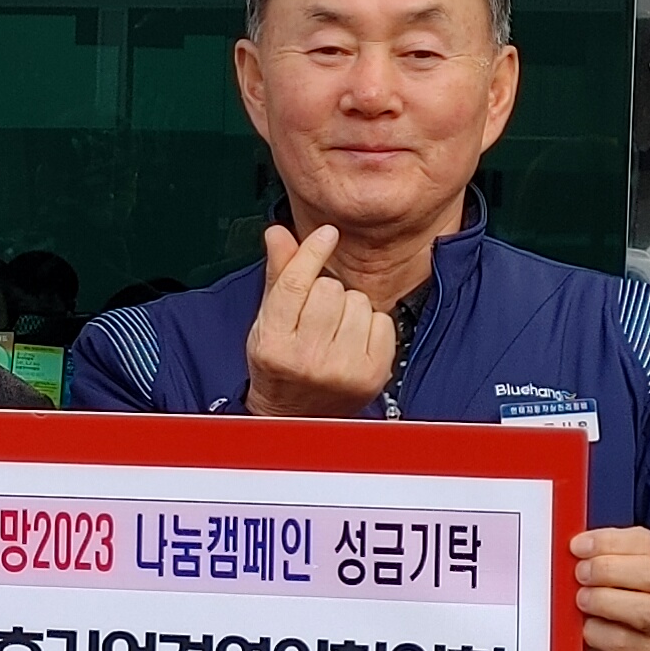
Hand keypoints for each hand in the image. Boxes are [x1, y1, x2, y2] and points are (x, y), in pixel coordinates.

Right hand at [244, 224, 400, 418]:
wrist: (297, 416)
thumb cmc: (280, 365)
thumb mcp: (267, 321)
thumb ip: (278, 275)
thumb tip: (278, 233)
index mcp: (273, 343)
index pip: (296, 284)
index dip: (312, 252)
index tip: (327, 234)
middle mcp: (306, 359)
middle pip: (329, 288)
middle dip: (325, 292)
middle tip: (316, 315)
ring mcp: (342, 370)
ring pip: (357, 301)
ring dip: (348, 308)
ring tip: (334, 330)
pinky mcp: (372, 375)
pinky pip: (381, 321)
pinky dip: (371, 325)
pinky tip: (354, 340)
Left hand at [572, 526, 649, 650]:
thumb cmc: (618, 602)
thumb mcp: (614, 572)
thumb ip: (598, 556)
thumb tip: (571, 548)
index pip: (646, 543)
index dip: (609, 542)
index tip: (578, 546)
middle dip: (609, 570)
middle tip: (580, 574)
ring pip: (646, 611)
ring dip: (606, 601)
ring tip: (581, 600)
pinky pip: (622, 642)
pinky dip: (597, 631)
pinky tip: (584, 626)